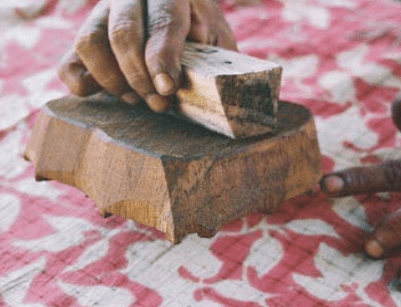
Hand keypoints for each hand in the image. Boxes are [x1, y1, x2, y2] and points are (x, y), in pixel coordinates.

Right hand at [58, 0, 236, 111]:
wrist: (188, 27)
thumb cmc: (205, 37)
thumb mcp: (218, 39)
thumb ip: (213, 44)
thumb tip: (200, 49)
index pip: (162, 21)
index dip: (162, 57)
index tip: (167, 88)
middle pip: (123, 33)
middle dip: (139, 77)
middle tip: (159, 104)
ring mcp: (103, 15)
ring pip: (89, 42)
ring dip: (112, 81)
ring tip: (136, 100)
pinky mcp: (87, 37)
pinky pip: (69, 60)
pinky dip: (81, 83)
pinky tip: (107, 95)